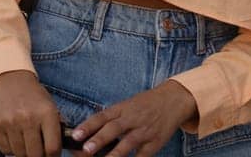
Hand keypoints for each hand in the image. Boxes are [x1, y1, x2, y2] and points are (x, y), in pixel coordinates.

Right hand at [0, 70, 61, 156]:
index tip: (52, 156)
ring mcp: (9, 123)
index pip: (52, 147)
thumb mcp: (50, 106)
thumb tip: (56, 151)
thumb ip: (54, 128)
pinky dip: (11, 148)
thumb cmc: (34, 96)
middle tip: (39, 153)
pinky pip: (5, 149)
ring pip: (19, 153)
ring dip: (24, 152)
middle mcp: (28, 118)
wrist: (10, 80)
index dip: (53, 156)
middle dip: (39, 156)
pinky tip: (15, 138)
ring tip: (27, 143)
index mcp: (46, 113)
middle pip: (34, 154)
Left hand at [70, 81, 196, 156]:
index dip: (88, 125)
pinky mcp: (155, 142)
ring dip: (114, 154)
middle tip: (86, 149)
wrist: (175, 99)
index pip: (103, 116)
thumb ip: (111, 118)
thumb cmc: (146, 103)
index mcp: (123, 108)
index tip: (75, 135)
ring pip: (128, 143)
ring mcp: (145, 130)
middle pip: (114, 128)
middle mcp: (133, 118)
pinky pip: (142, 155)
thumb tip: (88, 134)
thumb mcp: (128, 104)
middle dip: (100, 139)